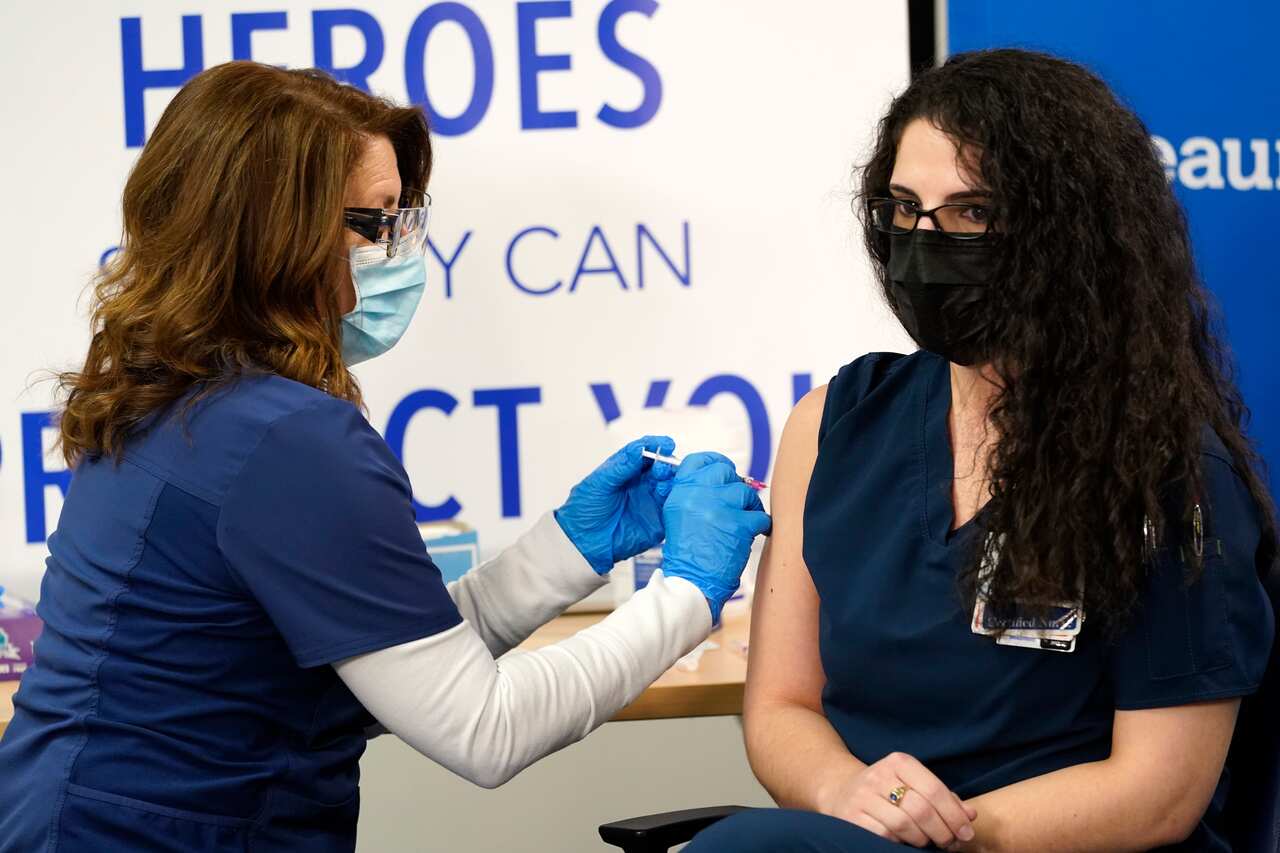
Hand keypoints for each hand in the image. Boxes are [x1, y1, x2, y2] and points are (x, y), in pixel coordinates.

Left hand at [555, 436, 677, 573]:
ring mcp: (651, 501)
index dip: (657, 446)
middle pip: (662, 468)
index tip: (667, 444)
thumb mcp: (599, 482)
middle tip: (663, 467)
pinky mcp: (657, 521)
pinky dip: (675, 500)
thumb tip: (641, 448)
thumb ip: (621, 466)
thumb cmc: (585, 509)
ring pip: (670, 486)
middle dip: (666, 464)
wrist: (583, 541)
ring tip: (663, 483)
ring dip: (671, 481)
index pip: (646, 453)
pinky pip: (672, 508)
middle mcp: (642, 484)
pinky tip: (669, 497)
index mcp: (627, 471)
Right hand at [659, 452, 772, 620]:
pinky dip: (761, 525)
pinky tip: (754, 533)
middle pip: (725, 471)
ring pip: (745, 492)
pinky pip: (760, 516)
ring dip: (749, 506)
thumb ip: (693, 494)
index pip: (699, 460)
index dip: (715, 461)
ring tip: (746, 521)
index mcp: (681, 492)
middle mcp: (697, 495)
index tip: (724, 469)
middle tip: (738, 501)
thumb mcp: (678, 516)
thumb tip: (717, 481)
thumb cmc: (687, 554)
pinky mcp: (739, 525)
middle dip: (735, 485)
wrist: (691, 582)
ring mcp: (719, 507)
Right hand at [816, 752, 976, 848]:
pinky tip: (906, 843)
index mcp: (899, 762)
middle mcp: (879, 774)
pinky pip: (885, 835)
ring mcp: (863, 796)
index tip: (966, 833)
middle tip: (950, 843)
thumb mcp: (914, 786)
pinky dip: (901, 843)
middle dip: (942, 831)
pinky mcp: (852, 817)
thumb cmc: (888, 791)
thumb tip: (971, 815)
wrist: (842, 792)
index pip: (934, 789)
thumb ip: (943, 798)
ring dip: (923, 839)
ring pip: (904, 824)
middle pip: (921, 809)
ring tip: (928, 843)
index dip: (954, 815)